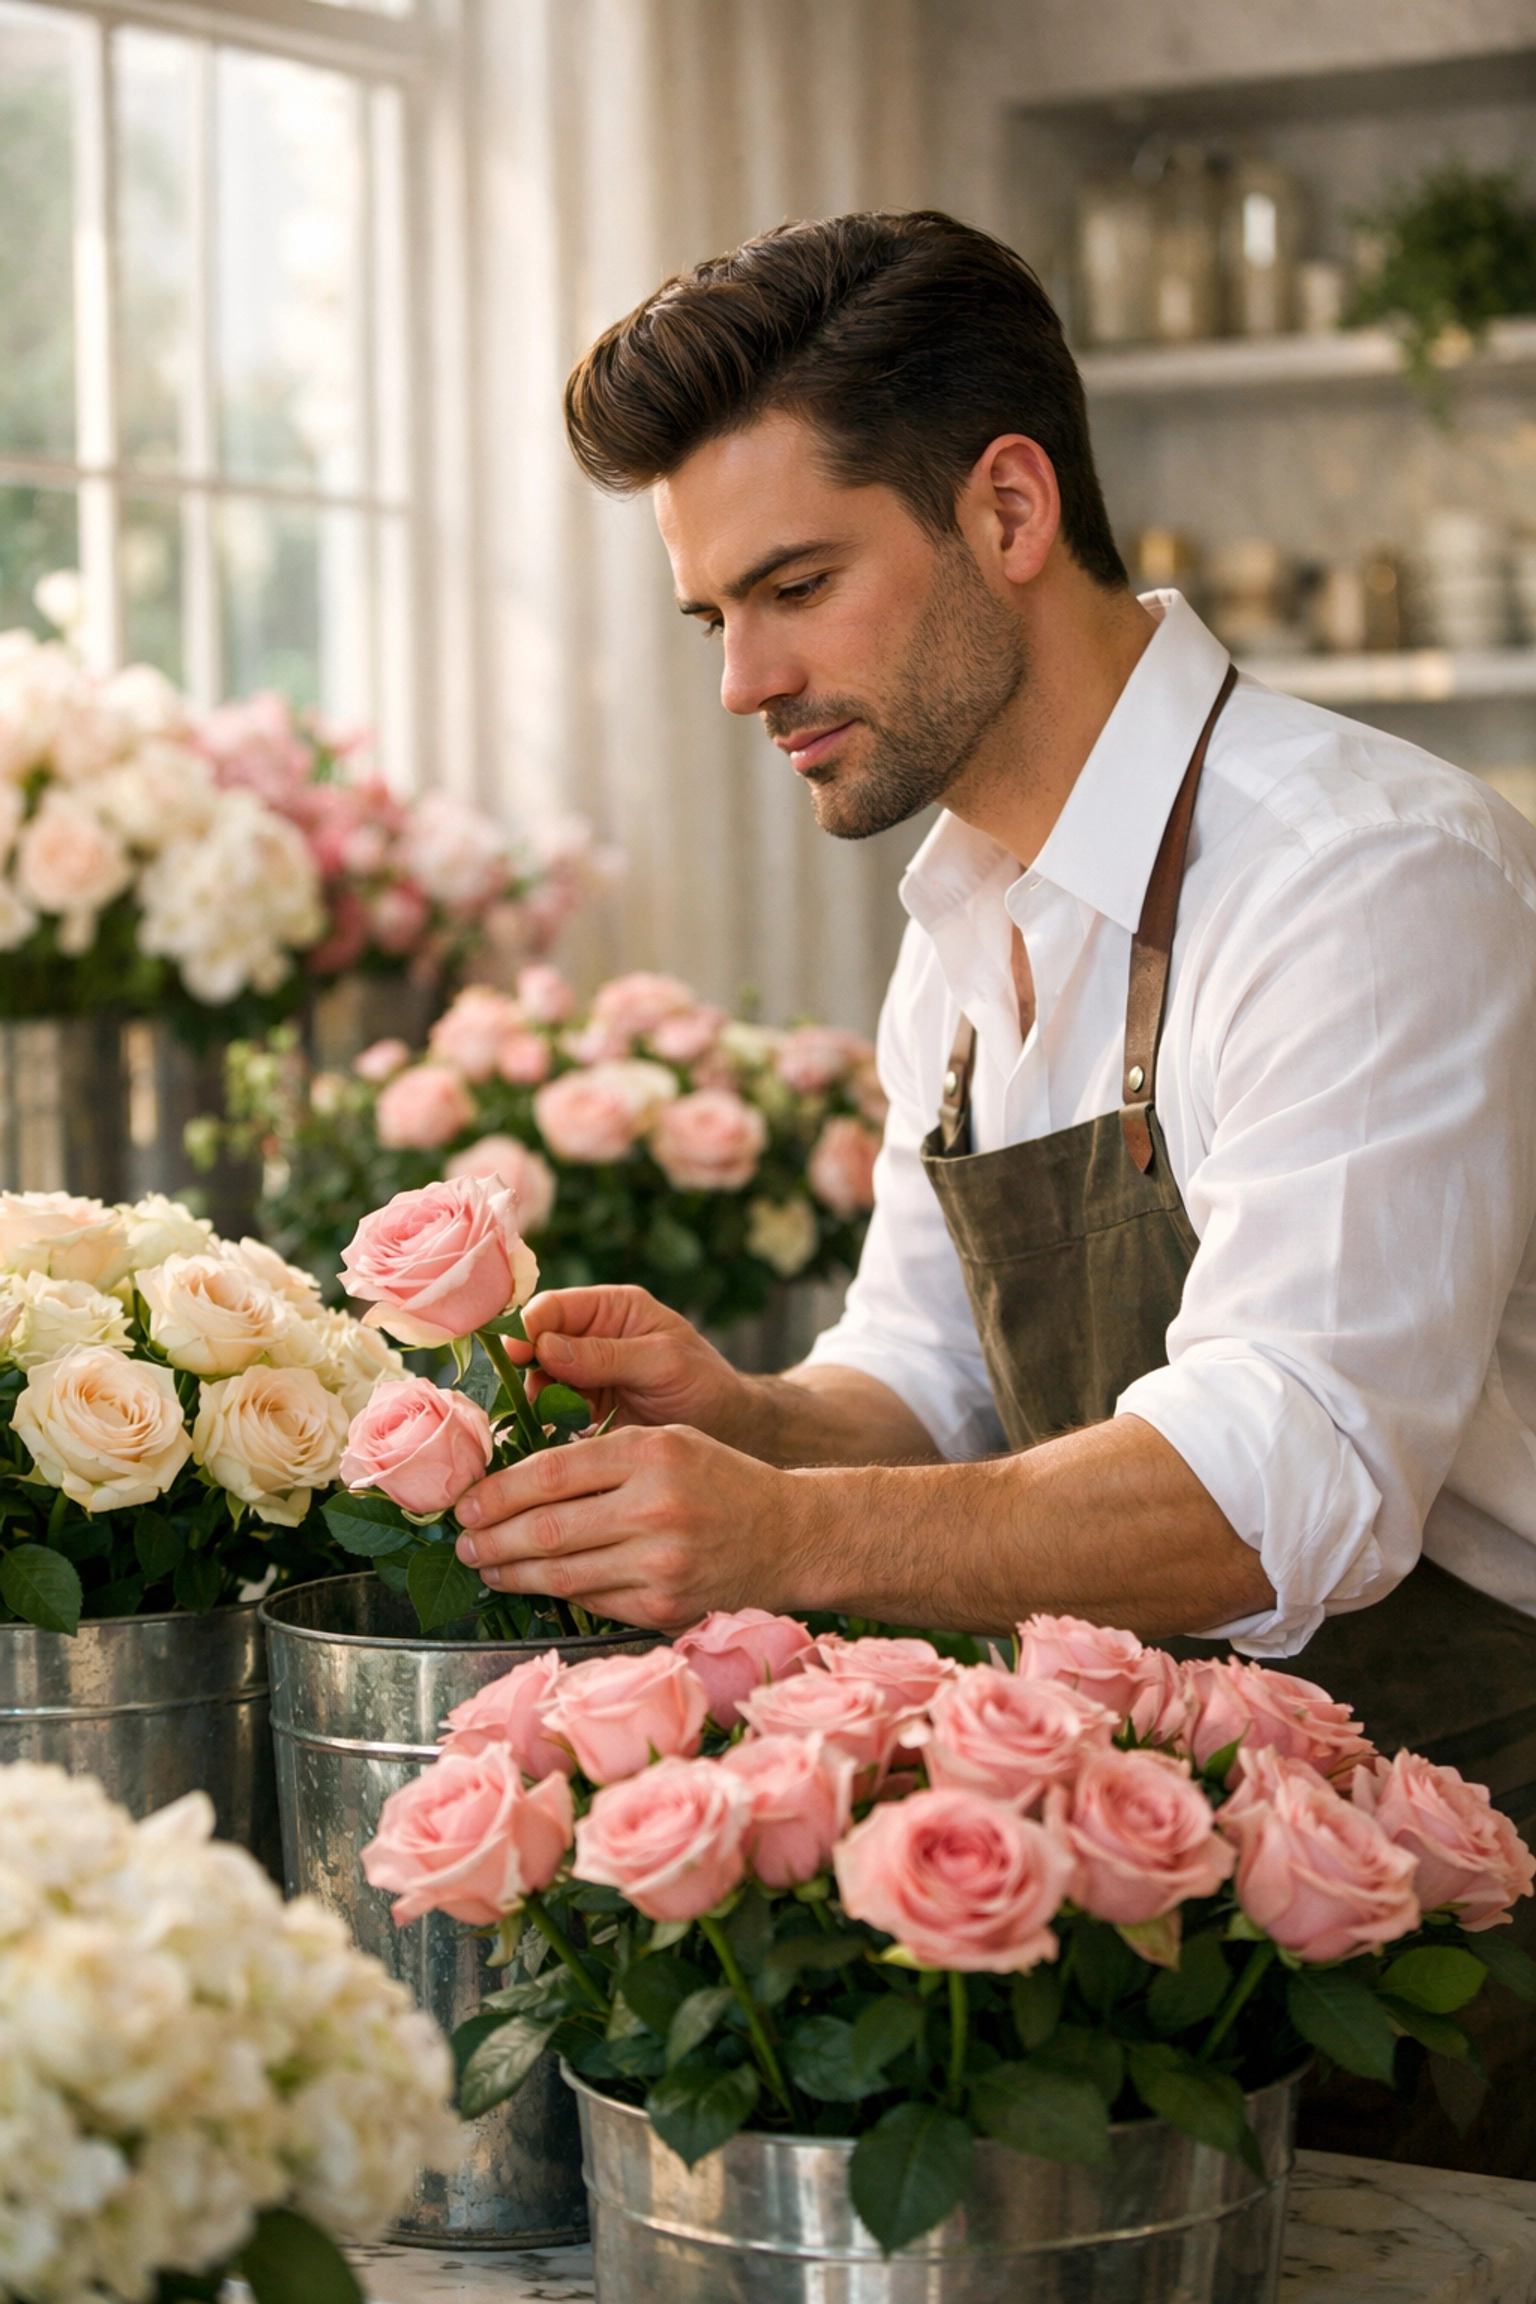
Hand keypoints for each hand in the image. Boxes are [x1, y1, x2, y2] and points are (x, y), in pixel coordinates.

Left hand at [454, 1423, 815, 1631]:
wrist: (792, 1535)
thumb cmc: (720, 1482)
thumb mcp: (667, 1442)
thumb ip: (600, 1455)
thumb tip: (515, 1483)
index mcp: (651, 1452)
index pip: (551, 1473)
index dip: (498, 1492)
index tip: (467, 1503)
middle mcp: (655, 1507)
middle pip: (547, 1528)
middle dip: (492, 1538)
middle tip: (463, 1541)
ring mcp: (660, 1564)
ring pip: (561, 1573)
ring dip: (512, 1573)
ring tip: (486, 1566)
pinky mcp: (664, 1607)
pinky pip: (591, 1601)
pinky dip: (557, 1594)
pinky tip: (536, 1585)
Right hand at [514, 1285, 766, 1446]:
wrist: (730, 1432)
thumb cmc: (706, 1384)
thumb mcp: (664, 1362)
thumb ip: (608, 1354)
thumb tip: (545, 1347)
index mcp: (611, 1309)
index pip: (553, 1308)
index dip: (526, 1327)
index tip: (513, 1354)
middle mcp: (590, 1338)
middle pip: (534, 1345)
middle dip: (523, 1369)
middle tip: (523, 1398)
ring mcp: (583, 1377)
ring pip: (535, 1382)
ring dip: (530, 1402)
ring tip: (536, 1423)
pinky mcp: (582, 1413)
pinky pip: (548, 1415)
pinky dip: (540, 1426)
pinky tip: (539, 1440)